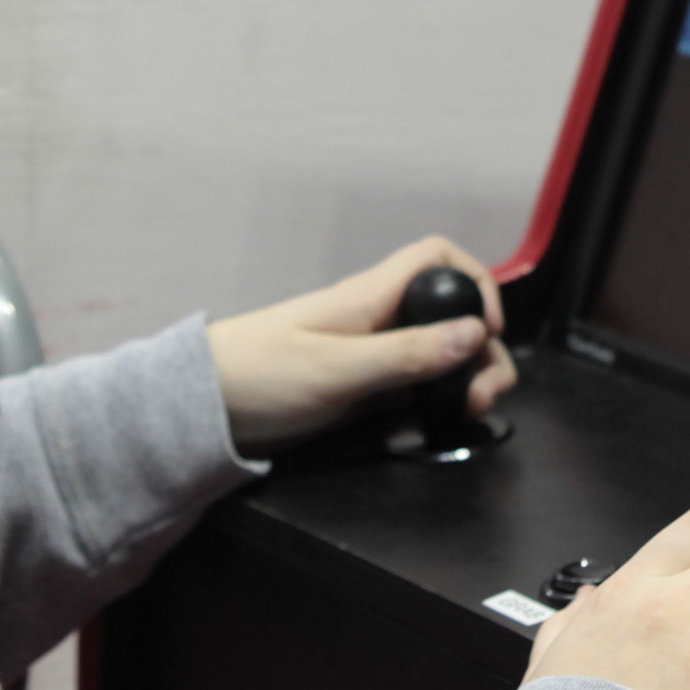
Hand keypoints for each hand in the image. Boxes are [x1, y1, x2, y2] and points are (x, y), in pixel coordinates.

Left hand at [206, 236, 517, 451]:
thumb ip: (405, 355)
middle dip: (480, 352)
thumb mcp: (337, 369)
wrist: (203, 409)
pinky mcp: (359, 391)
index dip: (473, 283)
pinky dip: (428, 408)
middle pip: (450, 316)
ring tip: (463, 414)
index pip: (437, 259)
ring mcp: (370, 356)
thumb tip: (475, 333)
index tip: (487, 331)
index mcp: (371, 298)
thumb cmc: (259, 375)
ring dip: (460, 383)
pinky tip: (424, 431)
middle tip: (481, 398)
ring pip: (436, 357)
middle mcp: (378, 320)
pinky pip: (411, 391)